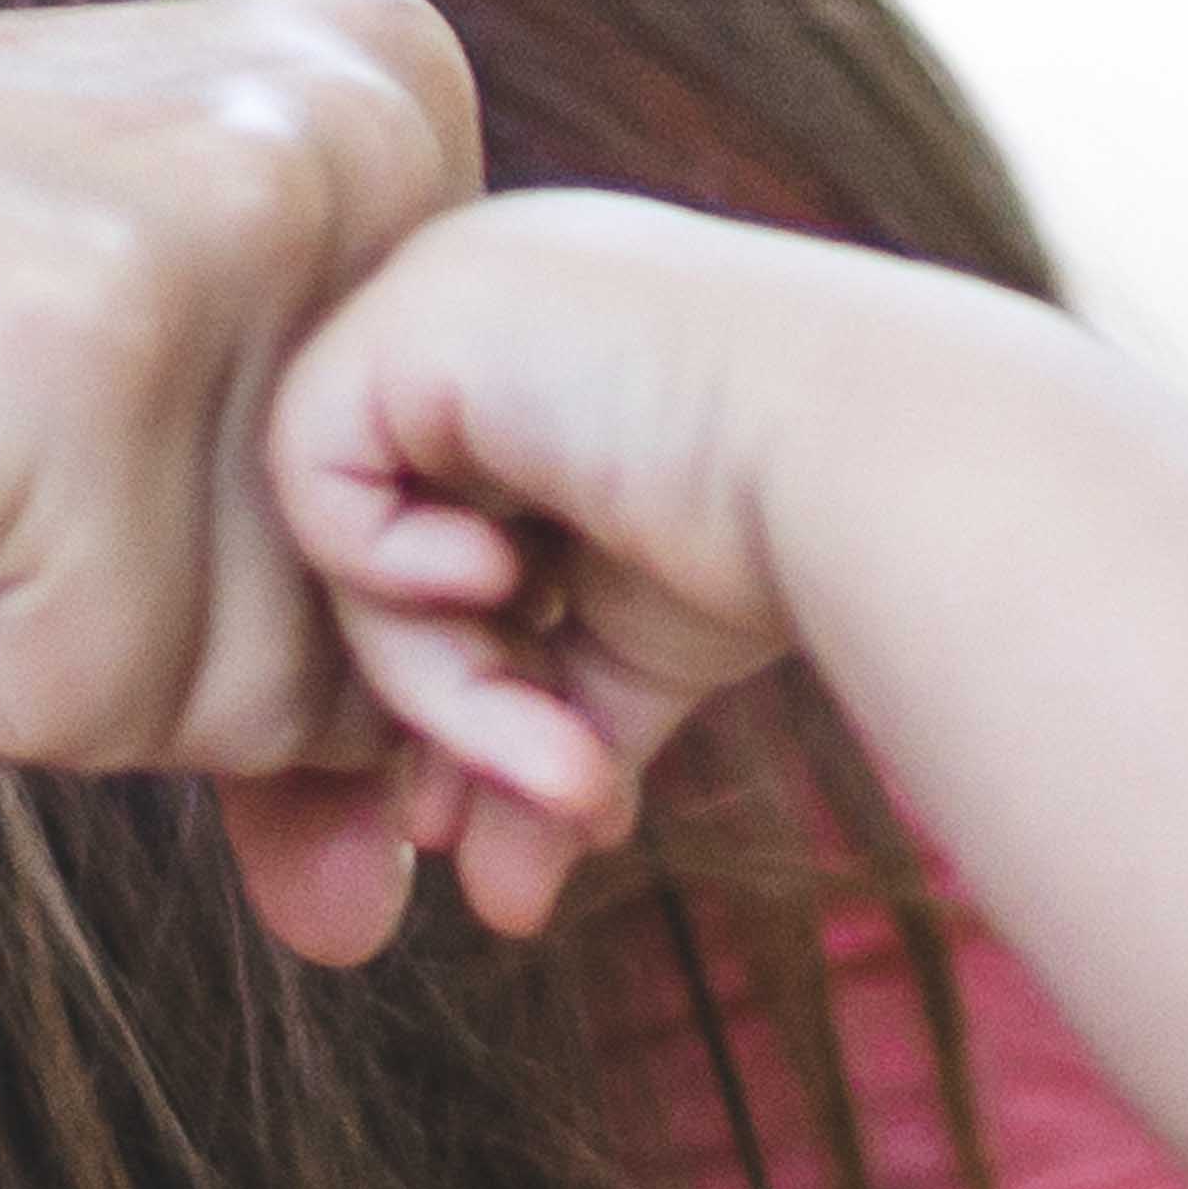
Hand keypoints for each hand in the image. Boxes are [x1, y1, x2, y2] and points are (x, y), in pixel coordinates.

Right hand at [0, 0, 480, 838]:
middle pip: (381, 610)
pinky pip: (106, 705)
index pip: (459, 505)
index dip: (255, 567)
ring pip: (264, 687)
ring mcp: (217, 224)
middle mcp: (339, 109)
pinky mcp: (80, 371)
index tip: (71, 440)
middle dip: (154, 631)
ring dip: (45, 656)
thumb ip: (311, 615)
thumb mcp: (115, 420)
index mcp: (378, 68)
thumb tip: (404, 904)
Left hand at [262, 188, 878, 934]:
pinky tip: (499, 580)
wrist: (872, 459)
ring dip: (446, 694)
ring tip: (568, 778)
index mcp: (540, 360)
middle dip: (452, 713)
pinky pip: (315, 477)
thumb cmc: (791, 538)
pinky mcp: (410, 311)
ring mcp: (443, 296)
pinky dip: (387, 572)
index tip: (558, 804)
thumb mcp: (641, 645)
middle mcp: (480, 312)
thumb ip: (549, 728)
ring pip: (356, 547)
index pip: (445, 543)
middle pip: (392, 553)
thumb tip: (498, 892)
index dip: (474, 689)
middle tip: (527, 830)